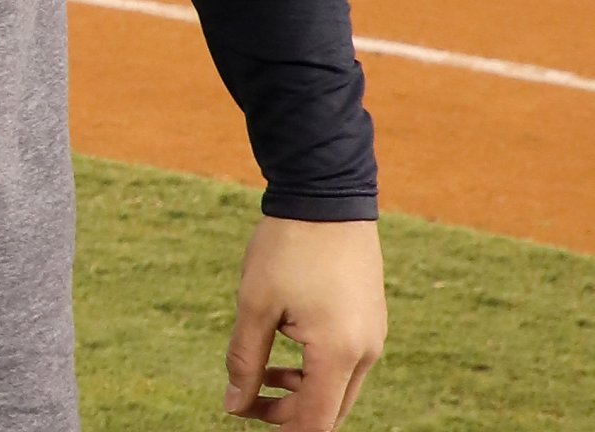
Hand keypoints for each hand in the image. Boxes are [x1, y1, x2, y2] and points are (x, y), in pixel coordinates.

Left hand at [225, 216, 385, 426]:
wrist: (326, 198)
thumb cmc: (286, 248)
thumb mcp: (255, 304)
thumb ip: (245, 360)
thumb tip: (233, 404)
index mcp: (338, 353)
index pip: (314, 421)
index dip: (278, 427)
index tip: (242, 415)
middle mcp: (366, 353)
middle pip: (330, 412)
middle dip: (288, 415)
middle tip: (245, 399)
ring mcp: (374, 338)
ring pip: (339, 390)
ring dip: (301, 392)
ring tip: (260, 374)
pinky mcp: (372, 323)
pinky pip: (347, 364)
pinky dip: (316, 371)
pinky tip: (283, 351)